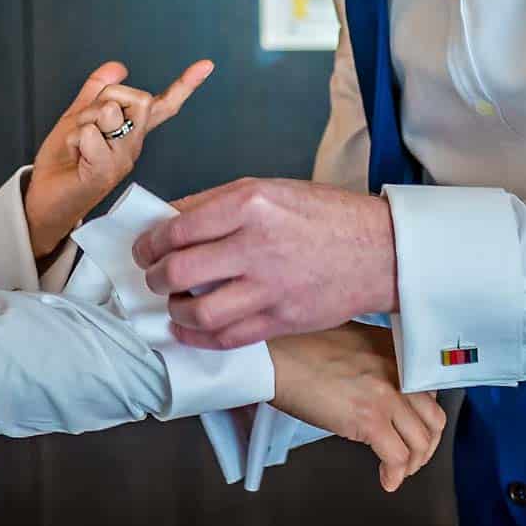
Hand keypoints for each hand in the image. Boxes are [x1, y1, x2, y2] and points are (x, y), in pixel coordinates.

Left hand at [23, 59, 213, 258]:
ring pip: (109, 111)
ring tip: (77, 143)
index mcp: (130, 130)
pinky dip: (73, 139)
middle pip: (138, 97)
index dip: (185, 84)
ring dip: (83, 120)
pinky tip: (75, 157)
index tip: (207, 65)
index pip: (163, 104)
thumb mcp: (79, 116)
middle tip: (88, 123)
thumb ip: (97, 90)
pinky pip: (90, 133)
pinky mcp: (105, 172)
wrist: (45, 198)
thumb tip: (118, 66)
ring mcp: (122, 160)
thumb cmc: (64, 161)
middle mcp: (132, 145)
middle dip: (107, 97)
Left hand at [131, 177, 397, 345]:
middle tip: (155, 275)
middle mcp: (257, 246)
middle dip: (155, 276)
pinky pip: (227, 338)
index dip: (150, 243)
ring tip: (173, 302)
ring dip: (174, 310)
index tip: (145, 249)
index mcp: (250, 204)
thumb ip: (216, 203)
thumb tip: (168, 220)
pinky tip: (189, 328)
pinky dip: (198, 337)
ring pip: (199, 311)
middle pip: (180, 270)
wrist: (380, 250)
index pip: (177, 228)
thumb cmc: (323, 214)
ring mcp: (270, 288)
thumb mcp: (268, 188)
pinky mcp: (282, 320)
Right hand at [268, 324, 445, 492]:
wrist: (273, 355)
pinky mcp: (368, 419)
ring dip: (412, 463)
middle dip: (425, 444)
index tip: (414, 428)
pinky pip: (396, 457)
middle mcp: (396, 370)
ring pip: (420, 442)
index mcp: (393, 349)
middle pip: (433, 419)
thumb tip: (380, 390)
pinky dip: (394, 474)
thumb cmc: (298, 347)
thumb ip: (375, 361)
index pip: (429, 390)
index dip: (422, 417)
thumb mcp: (350, 341)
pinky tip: (386, 479)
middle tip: (412, 455)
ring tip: (397, 470)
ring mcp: (385, 394)